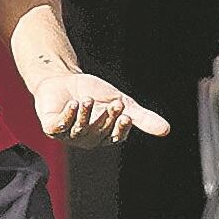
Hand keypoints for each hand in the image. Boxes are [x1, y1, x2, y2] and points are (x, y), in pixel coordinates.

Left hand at [30, 66, 165, 145]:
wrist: (65, 79)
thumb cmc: (94, 92)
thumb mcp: (122, 103)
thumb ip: (142, 117)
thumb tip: (168, 130)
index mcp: (104, 135)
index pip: (115, 137)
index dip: (120, 128)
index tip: (127, 116)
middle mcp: (87, 139)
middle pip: (99, 132)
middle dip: (106, 117)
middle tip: (113, 102)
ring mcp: (68, 134)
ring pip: (79, 130)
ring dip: (86, 115)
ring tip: (89, 99)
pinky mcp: (51, 128)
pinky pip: (60, 126)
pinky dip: (68, 115)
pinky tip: (74, 103)